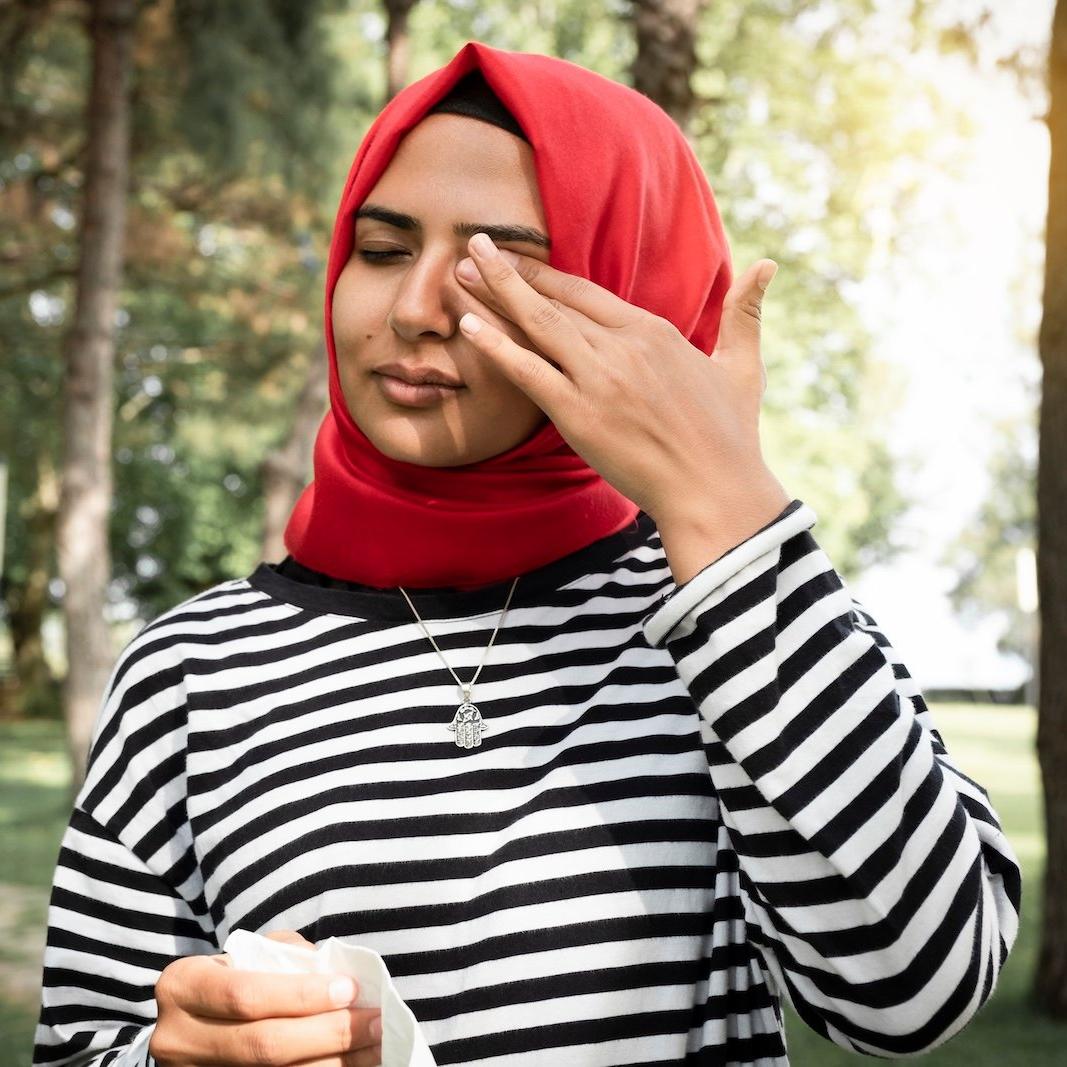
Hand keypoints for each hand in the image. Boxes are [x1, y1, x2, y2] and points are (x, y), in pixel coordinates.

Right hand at [149, 929, 382, 1066]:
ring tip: (375, 1048)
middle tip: (376, 1022)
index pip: (247, 995)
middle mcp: (178, 1039)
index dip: (302, 995)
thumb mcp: (247, 954)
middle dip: (329, 1033)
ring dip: (333, 1063)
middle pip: (264, 1045)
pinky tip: (351, 1065)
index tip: (350, 989)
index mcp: (183, 986)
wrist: (189, 1024)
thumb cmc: (231, 977)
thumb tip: (337, 975)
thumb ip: (286, 956)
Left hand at [454, 232, 790, 532]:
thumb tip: (769, 265)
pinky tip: (469, 327)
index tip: (517, 259)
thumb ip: (746, 313)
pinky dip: (498, 349)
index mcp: (653, 333)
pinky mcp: (581, 415)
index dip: (547, 275)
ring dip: (494, 297)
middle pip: (554, 303)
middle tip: (470, 246)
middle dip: (508, 274)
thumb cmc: (732, 434)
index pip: (587, 293)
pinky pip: (530, 373)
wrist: (716, 491)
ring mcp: (599, 380)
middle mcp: (622, 347)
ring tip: (459, 271)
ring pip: (536, 328)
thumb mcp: (743, 365)